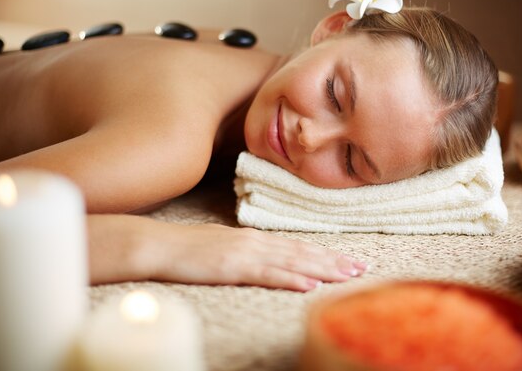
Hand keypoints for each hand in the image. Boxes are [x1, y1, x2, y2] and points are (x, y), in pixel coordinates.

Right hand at [149, 223, 367, 291]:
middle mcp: (257, 242)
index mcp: (255, 238)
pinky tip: (310, 284)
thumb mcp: (224, 245)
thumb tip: (268, 259)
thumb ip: (248, 251)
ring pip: (293, 261)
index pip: (297, 246)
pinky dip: (292, 278)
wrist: (160, 244)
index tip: (348, 259)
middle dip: (334, 261)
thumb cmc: (188, 248)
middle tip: (361, 267)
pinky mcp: (234, 266)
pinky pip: (268, 274)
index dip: (325, 253)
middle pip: (303, 252)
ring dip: (323, 268)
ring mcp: (246, 253)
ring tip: (347, 275)